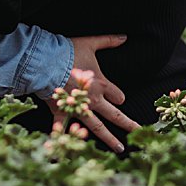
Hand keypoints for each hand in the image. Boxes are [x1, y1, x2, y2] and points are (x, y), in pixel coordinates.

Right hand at [64, 34, 138, 152]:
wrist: (45, 62)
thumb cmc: (68, 52)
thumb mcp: (91, 43)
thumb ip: (108, 41)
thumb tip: (124, 36)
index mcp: (101, 84)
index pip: (118, 96)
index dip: (119, 97)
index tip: (118, 97)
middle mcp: (93, 99)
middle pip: (115, 115)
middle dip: (128, 124)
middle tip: (139, 132)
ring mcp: (78, 107)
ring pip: (97, 127)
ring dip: (109, 139)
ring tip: (120, 149)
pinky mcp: (61, 109)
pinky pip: (62, 125)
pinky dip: (63, 134)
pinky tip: (65, 145)